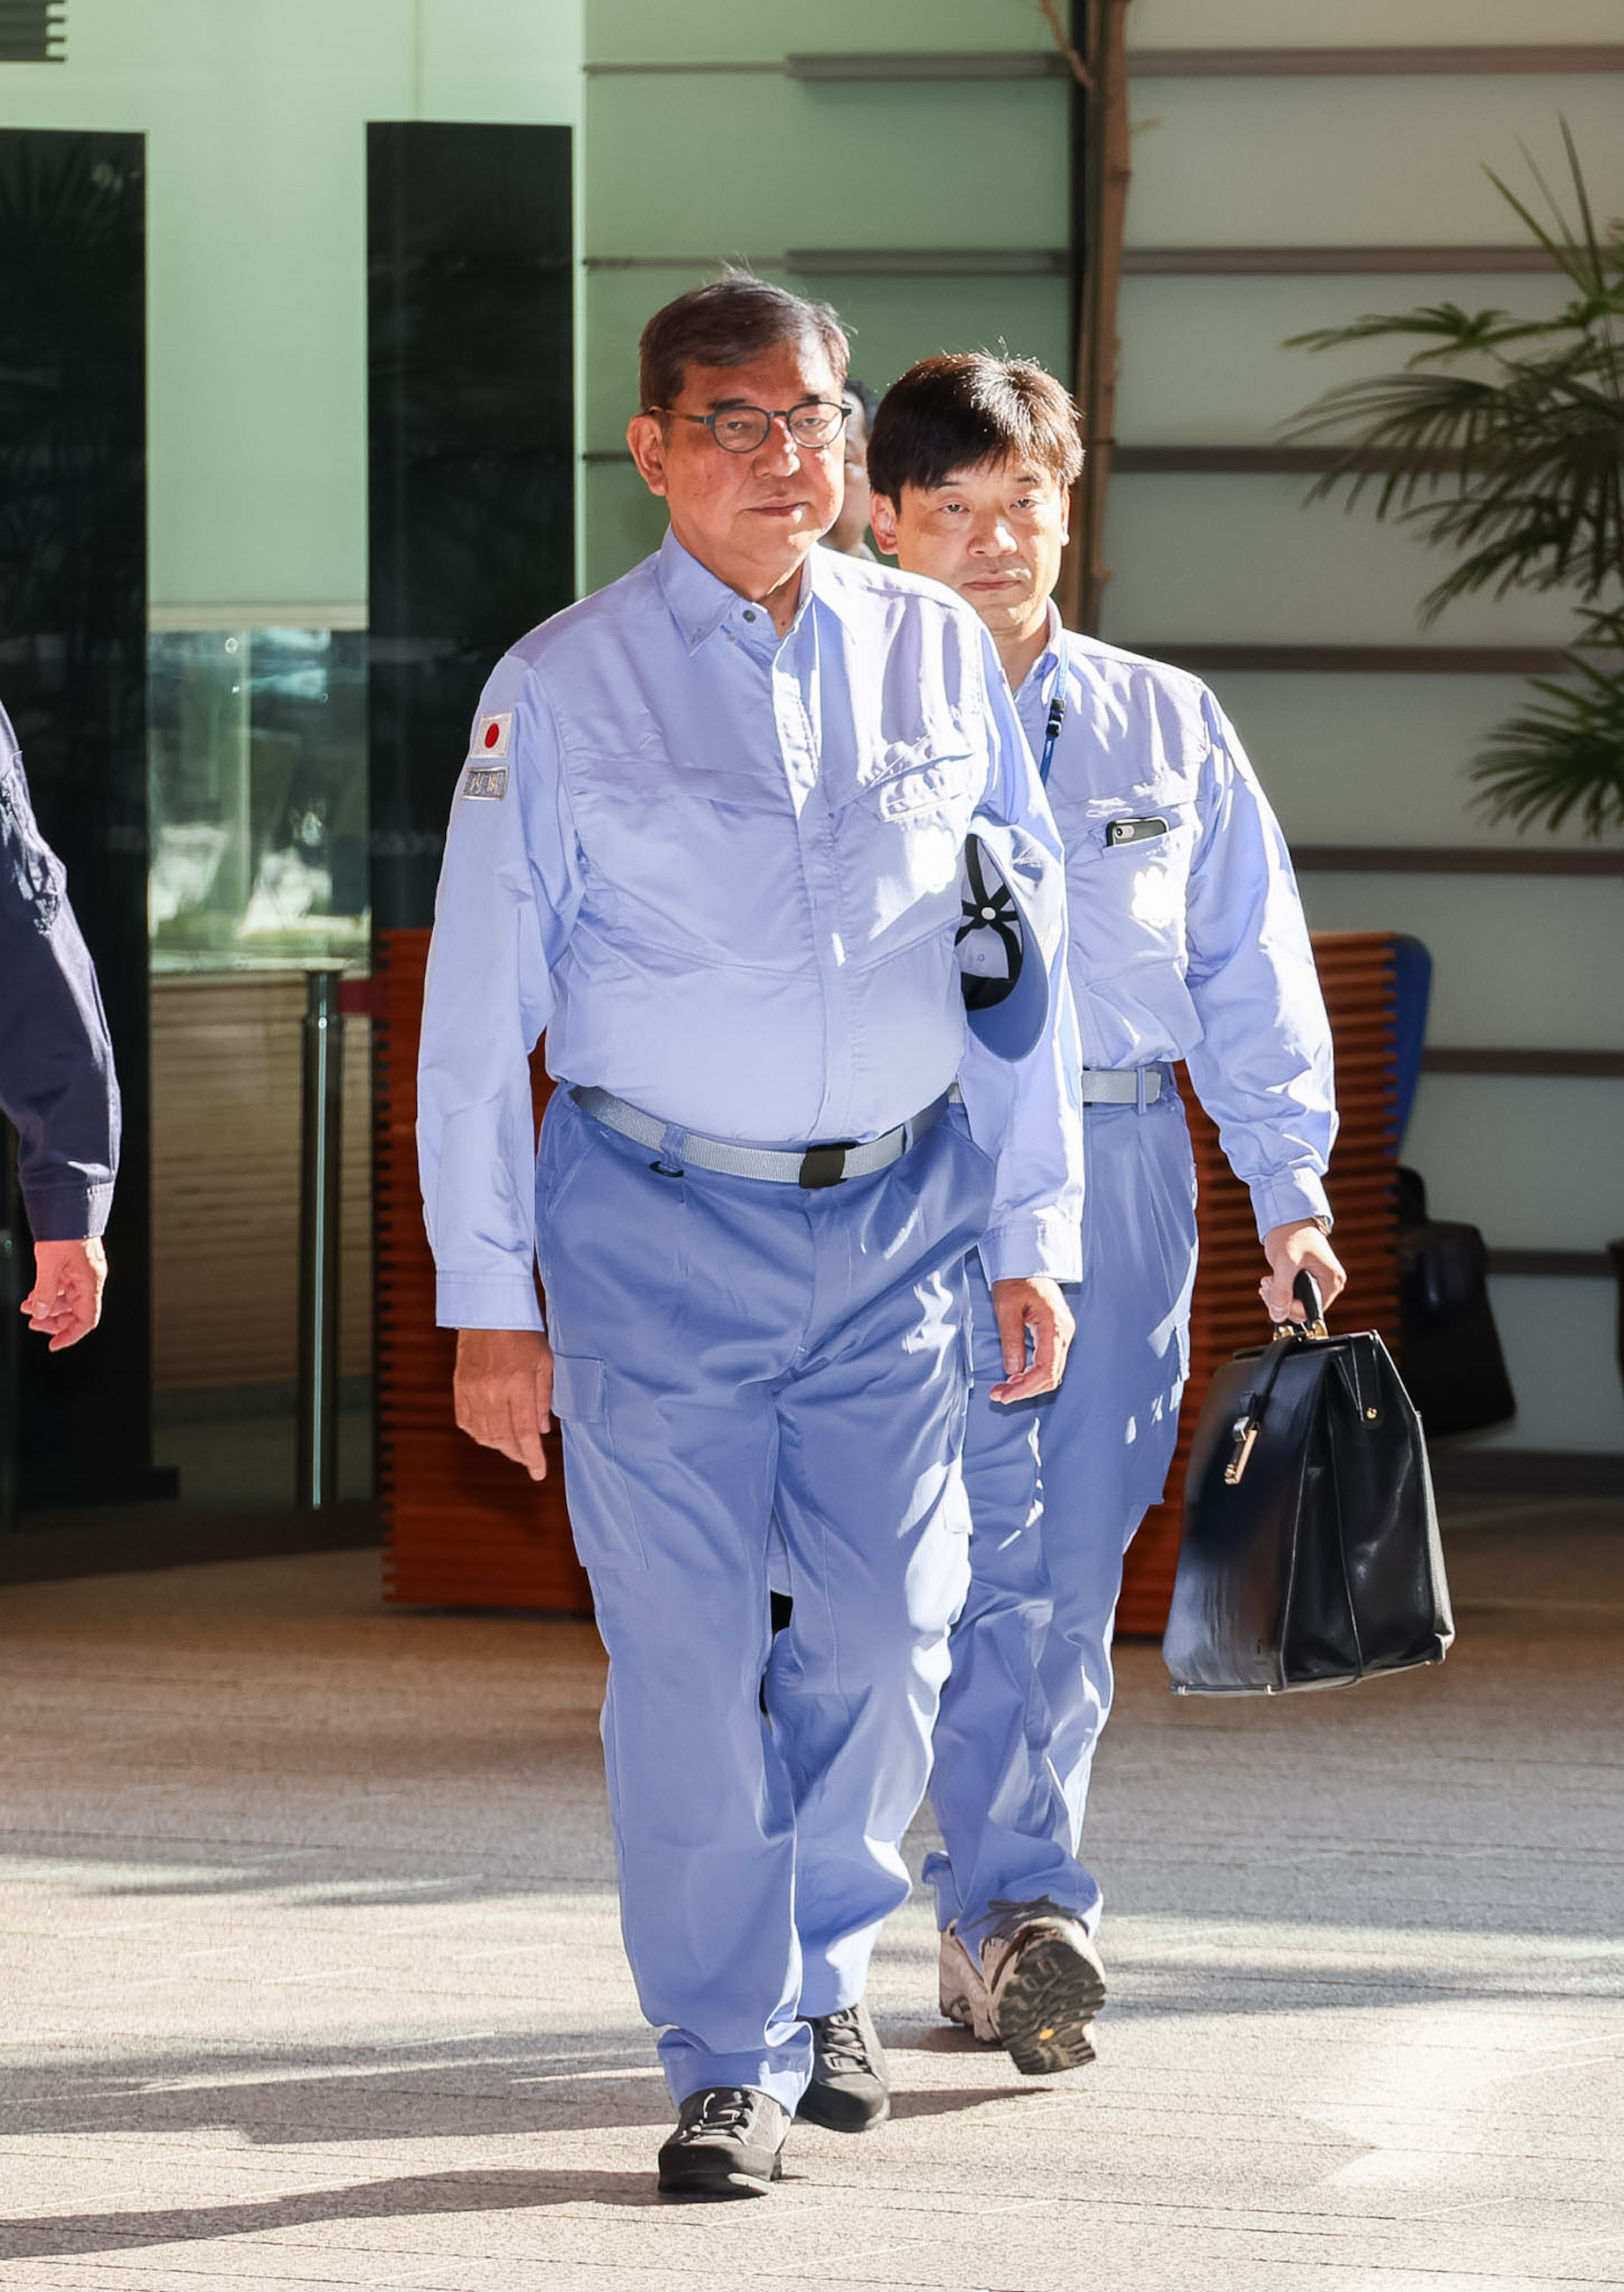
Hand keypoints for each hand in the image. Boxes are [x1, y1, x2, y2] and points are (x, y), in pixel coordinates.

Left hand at [21, 1237, 107, 1350]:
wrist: (68, 1203)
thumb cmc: (66, 1229)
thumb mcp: (49, 1263)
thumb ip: (44, 1291)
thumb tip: (40, 1312)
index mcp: (91, 1281)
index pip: (86, 1320)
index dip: (70, 1335)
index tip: (54, 1344)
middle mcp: (89, 1278)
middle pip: (76, 1312)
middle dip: (54, 1320)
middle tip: (34, 1323)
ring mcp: (81, 1271)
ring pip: (67, 1299)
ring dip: (47, 1306)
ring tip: (27, 1306)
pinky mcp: (73, 1264)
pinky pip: (62, 1286)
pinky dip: (47, 1293)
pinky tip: (33, 1294)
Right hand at [453, 1328, 554, 1478]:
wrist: (488, 1310)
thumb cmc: (523, 1334)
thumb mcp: (545, 1362)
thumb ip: (543, 1397)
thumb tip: (542, 1431)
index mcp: (517, 1384)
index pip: (525, 1432)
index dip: (533, 1457)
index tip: (539, 1473)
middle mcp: (491, 1391)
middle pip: (503, 1438)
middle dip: (518, 1454)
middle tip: (529, 1460)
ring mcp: (471, 1391)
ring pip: (483, 1434)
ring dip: (500, 1445)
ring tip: (513, 1446)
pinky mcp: (459, 1387)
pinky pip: (466, 1422)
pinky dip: (479, 1433)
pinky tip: (491, 1433)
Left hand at [989, 1276, 1074, 1402]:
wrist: (1025, 1261)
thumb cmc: (1016, 1279)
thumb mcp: (1006, 1308)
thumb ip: (1011, 1339)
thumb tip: (1012, 1370)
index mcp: (1055, 1326)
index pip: (1046, 1370)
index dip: (1025, 1387)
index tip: (1005, 1395)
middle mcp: (1064, 1332)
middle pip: (1051, 1376)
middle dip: (1025, 1390)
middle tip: (998, 1395)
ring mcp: (1062, 1334)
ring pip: (1051, 1372)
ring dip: (1028, 1384)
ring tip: (1004, 1389)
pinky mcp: (1056, 1334)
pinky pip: (1048, 1362)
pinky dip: (1033, 1374)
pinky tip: (1015, 1377)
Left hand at [1260, 1221, 1346, 1323]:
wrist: (1289, 1217)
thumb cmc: (1291, 1234)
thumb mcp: (1285, 1263)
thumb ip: (1281, 1290)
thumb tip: (1277, 1315)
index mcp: (1332, 1281)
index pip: (1308, 1312)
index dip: (1286, 1307)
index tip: (1271, 1292)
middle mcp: (1331, 1284)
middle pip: (1301, 1310)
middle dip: (1280, 1301)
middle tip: (1266, 1285)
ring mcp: (1321, 1282)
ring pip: (1295, 1304)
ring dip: (1277, 1297)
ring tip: (1267, 1281)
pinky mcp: (1310, 1280)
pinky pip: (1294, 1296)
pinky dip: (1280, 1291)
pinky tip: (1272, 1279)